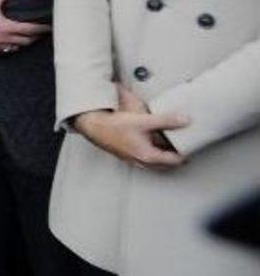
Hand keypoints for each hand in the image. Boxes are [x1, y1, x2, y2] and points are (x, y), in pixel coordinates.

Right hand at [0, 0, 50, 52]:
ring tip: (32, 36)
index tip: (50, 26)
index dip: (41, 28)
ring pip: (19, 47)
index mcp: (7, 27)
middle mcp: (5, 38)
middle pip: (27, 40)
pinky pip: (8, 50)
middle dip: (36, 36)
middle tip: (43, 31)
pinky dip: (15, 46)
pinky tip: (15, 43)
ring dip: (27, 42)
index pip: (30, 30)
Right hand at [73, 86, 188, 169]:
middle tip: (184, 146)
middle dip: (177, 157)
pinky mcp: (127, 154)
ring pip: (156, 162)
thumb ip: (166, 121)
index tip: (191, 145)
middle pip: (167, 164)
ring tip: (170, 144)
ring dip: (164, 156)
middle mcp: (142, 161)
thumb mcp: (143, 121)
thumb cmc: (114, 126)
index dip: (186, 152)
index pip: (175, 160)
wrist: (93, 126)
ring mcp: (133, 159)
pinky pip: (146, 158)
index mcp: (148, 156)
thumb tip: (185, 120)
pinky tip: (151, 142)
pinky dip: (153, 153)